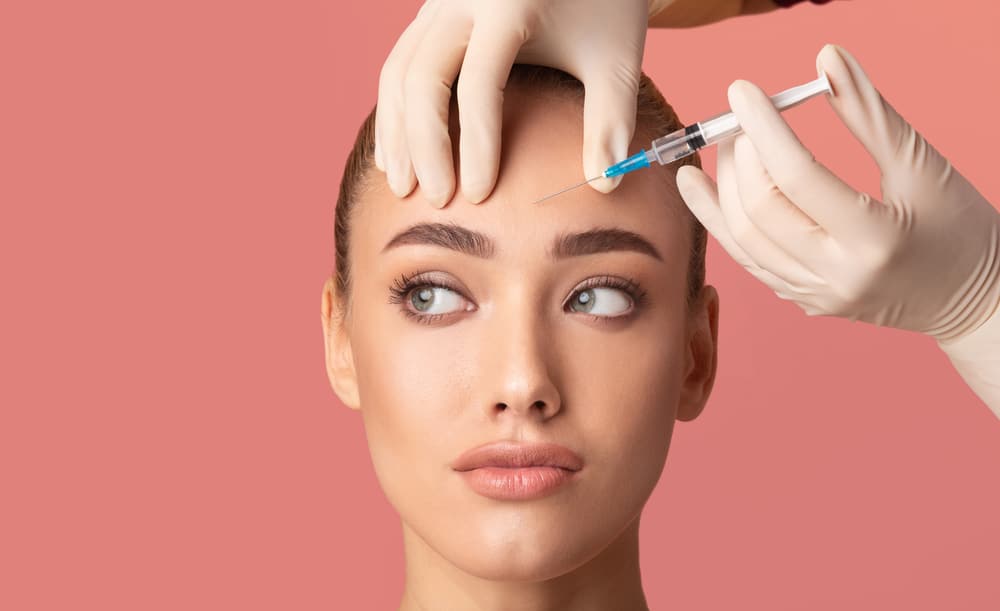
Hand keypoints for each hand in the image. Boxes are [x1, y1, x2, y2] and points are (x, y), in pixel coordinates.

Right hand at [374, 0, 650, 206]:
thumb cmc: (604, 11)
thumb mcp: (616, 61)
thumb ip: (611, 120)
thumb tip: (605, 182)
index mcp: (510, 2)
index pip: (480, 83)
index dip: (475, 145)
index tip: (479, 196)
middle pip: (423, 77)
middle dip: (425, 145)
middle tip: (437, 200)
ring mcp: (439, 2)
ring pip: (399, 71)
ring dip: (396, 133)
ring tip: (405, 187)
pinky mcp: (430, 13)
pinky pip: (399, 64)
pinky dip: (394, 113)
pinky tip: (399, 157)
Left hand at [676, 44, 999, 343]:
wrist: (974, 301)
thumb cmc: (960, 230)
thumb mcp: (922, 166)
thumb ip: (868, 113)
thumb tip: (825, 59)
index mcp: (874, 240)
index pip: (797, 176)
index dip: (763, 128)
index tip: (741, 91)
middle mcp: (837, 275)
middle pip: (760, 210)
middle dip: (739, 157)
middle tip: (737, 118)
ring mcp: (815, 295)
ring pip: (742, 240)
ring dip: (720, 188)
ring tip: (720, 146)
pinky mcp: (804, 301)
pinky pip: (748, 260)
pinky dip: (723, 221)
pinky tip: (704, 188)